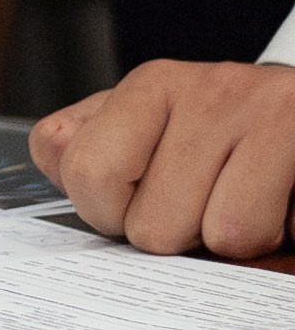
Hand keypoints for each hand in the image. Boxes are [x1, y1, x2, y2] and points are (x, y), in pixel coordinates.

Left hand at [31, 60, 294, 258]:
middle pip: (149, 225)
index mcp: (152, 87)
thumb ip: (92, 147)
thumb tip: (56, 153)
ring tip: (249, 203)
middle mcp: (206, 88)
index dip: (110, 213)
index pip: (83, 171)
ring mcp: (262, 110)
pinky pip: (257, 230)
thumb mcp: (153, 135)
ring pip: (215, 236)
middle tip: (208, 206)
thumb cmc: (231, 143)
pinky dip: (275, 237)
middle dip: (178, 237)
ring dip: (232, 242)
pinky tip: (280, 206)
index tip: (142, 202)